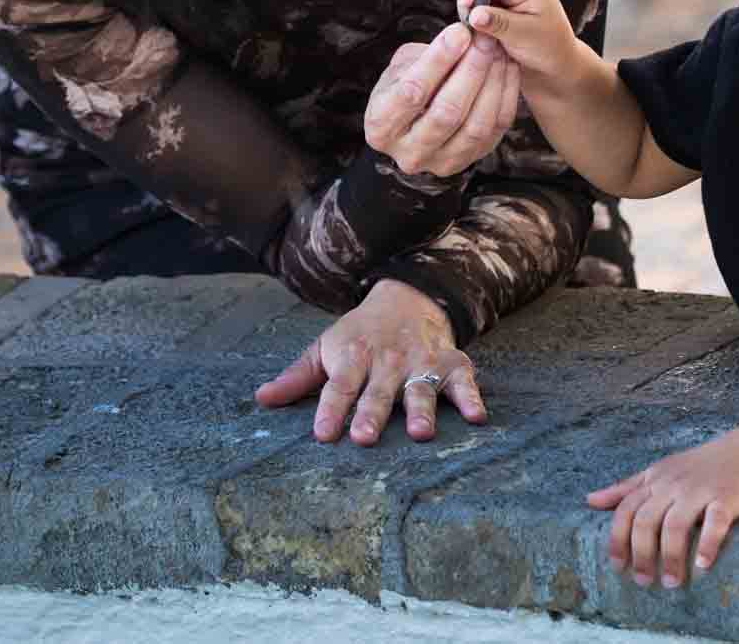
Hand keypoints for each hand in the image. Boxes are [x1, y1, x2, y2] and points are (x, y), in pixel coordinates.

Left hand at [253, 279, 487, 443]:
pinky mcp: (451, 364)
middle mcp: (388, 360)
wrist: (408, 299)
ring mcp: (422, 362)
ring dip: (421, 410)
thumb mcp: (326, 347)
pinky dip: (472, 397)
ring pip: (420, 389)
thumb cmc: (360, 335)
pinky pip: (463, 382)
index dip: (330, 409)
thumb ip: (298, 376)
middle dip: (371, 414)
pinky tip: (477, 417)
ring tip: (421, 433)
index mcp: (354, 355)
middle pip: (378, 391)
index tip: (322, 434)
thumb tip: (261, 399)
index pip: (339, 385)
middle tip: (364, 438)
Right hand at [364, 22, 520, 176]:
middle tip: (485, 39)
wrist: (414, 123)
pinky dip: (505, 94)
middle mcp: (410, 152)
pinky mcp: (471, 160)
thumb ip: (426, 56)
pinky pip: (496, 128)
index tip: (459, 32)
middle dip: (471, 70)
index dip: (438, 60)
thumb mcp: (402, 67)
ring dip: (492, 82)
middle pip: (447, 113)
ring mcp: (442, 162)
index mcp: (380, 126)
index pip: (411, 93)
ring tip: (498, 50)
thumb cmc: (405, 86)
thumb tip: (463, 36)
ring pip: (475, 125)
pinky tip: (507, 67)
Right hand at [457, 0, 579, 89]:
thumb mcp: (524, 35)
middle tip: (468, 21)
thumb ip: (498, 22)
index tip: (466, 8)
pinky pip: (483, 2)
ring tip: (475, 28)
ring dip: (472, 7)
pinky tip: (480, 30)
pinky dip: (477, 14)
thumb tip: (473, 14)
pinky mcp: (504, 4)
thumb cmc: (550, 48)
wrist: (559, 61)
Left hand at [586, 428, 738, 587]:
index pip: (626, 510)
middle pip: (647, 521)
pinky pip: (715, 522)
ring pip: (676, 525)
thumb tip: (590, 500)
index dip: (617, 539)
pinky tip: (703, 564)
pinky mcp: (727, 497)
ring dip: (671, 558)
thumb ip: (626, 487)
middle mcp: (673, 484)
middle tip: (644, 582)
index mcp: (655, 480)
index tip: (618, 566)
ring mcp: (700, 490)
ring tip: (673, 583)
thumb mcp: (660, 471)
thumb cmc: (700, 466)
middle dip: (642, 555)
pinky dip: (708, 543)